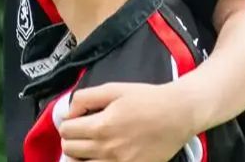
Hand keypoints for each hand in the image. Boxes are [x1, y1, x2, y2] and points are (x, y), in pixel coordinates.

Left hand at [58, 82, 201, 160]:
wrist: (179, 114)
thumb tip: (69, 112)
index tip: (76, 121)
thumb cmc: (147, 99)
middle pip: (69, 150)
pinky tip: (103, 156)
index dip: (68, 123)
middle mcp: (107, 148)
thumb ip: (85, 98)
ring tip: (90, 147)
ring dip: (81, 156)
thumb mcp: (113, 89)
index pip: (65, 131)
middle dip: (71, 139)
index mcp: (101, 126)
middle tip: (82, 133)